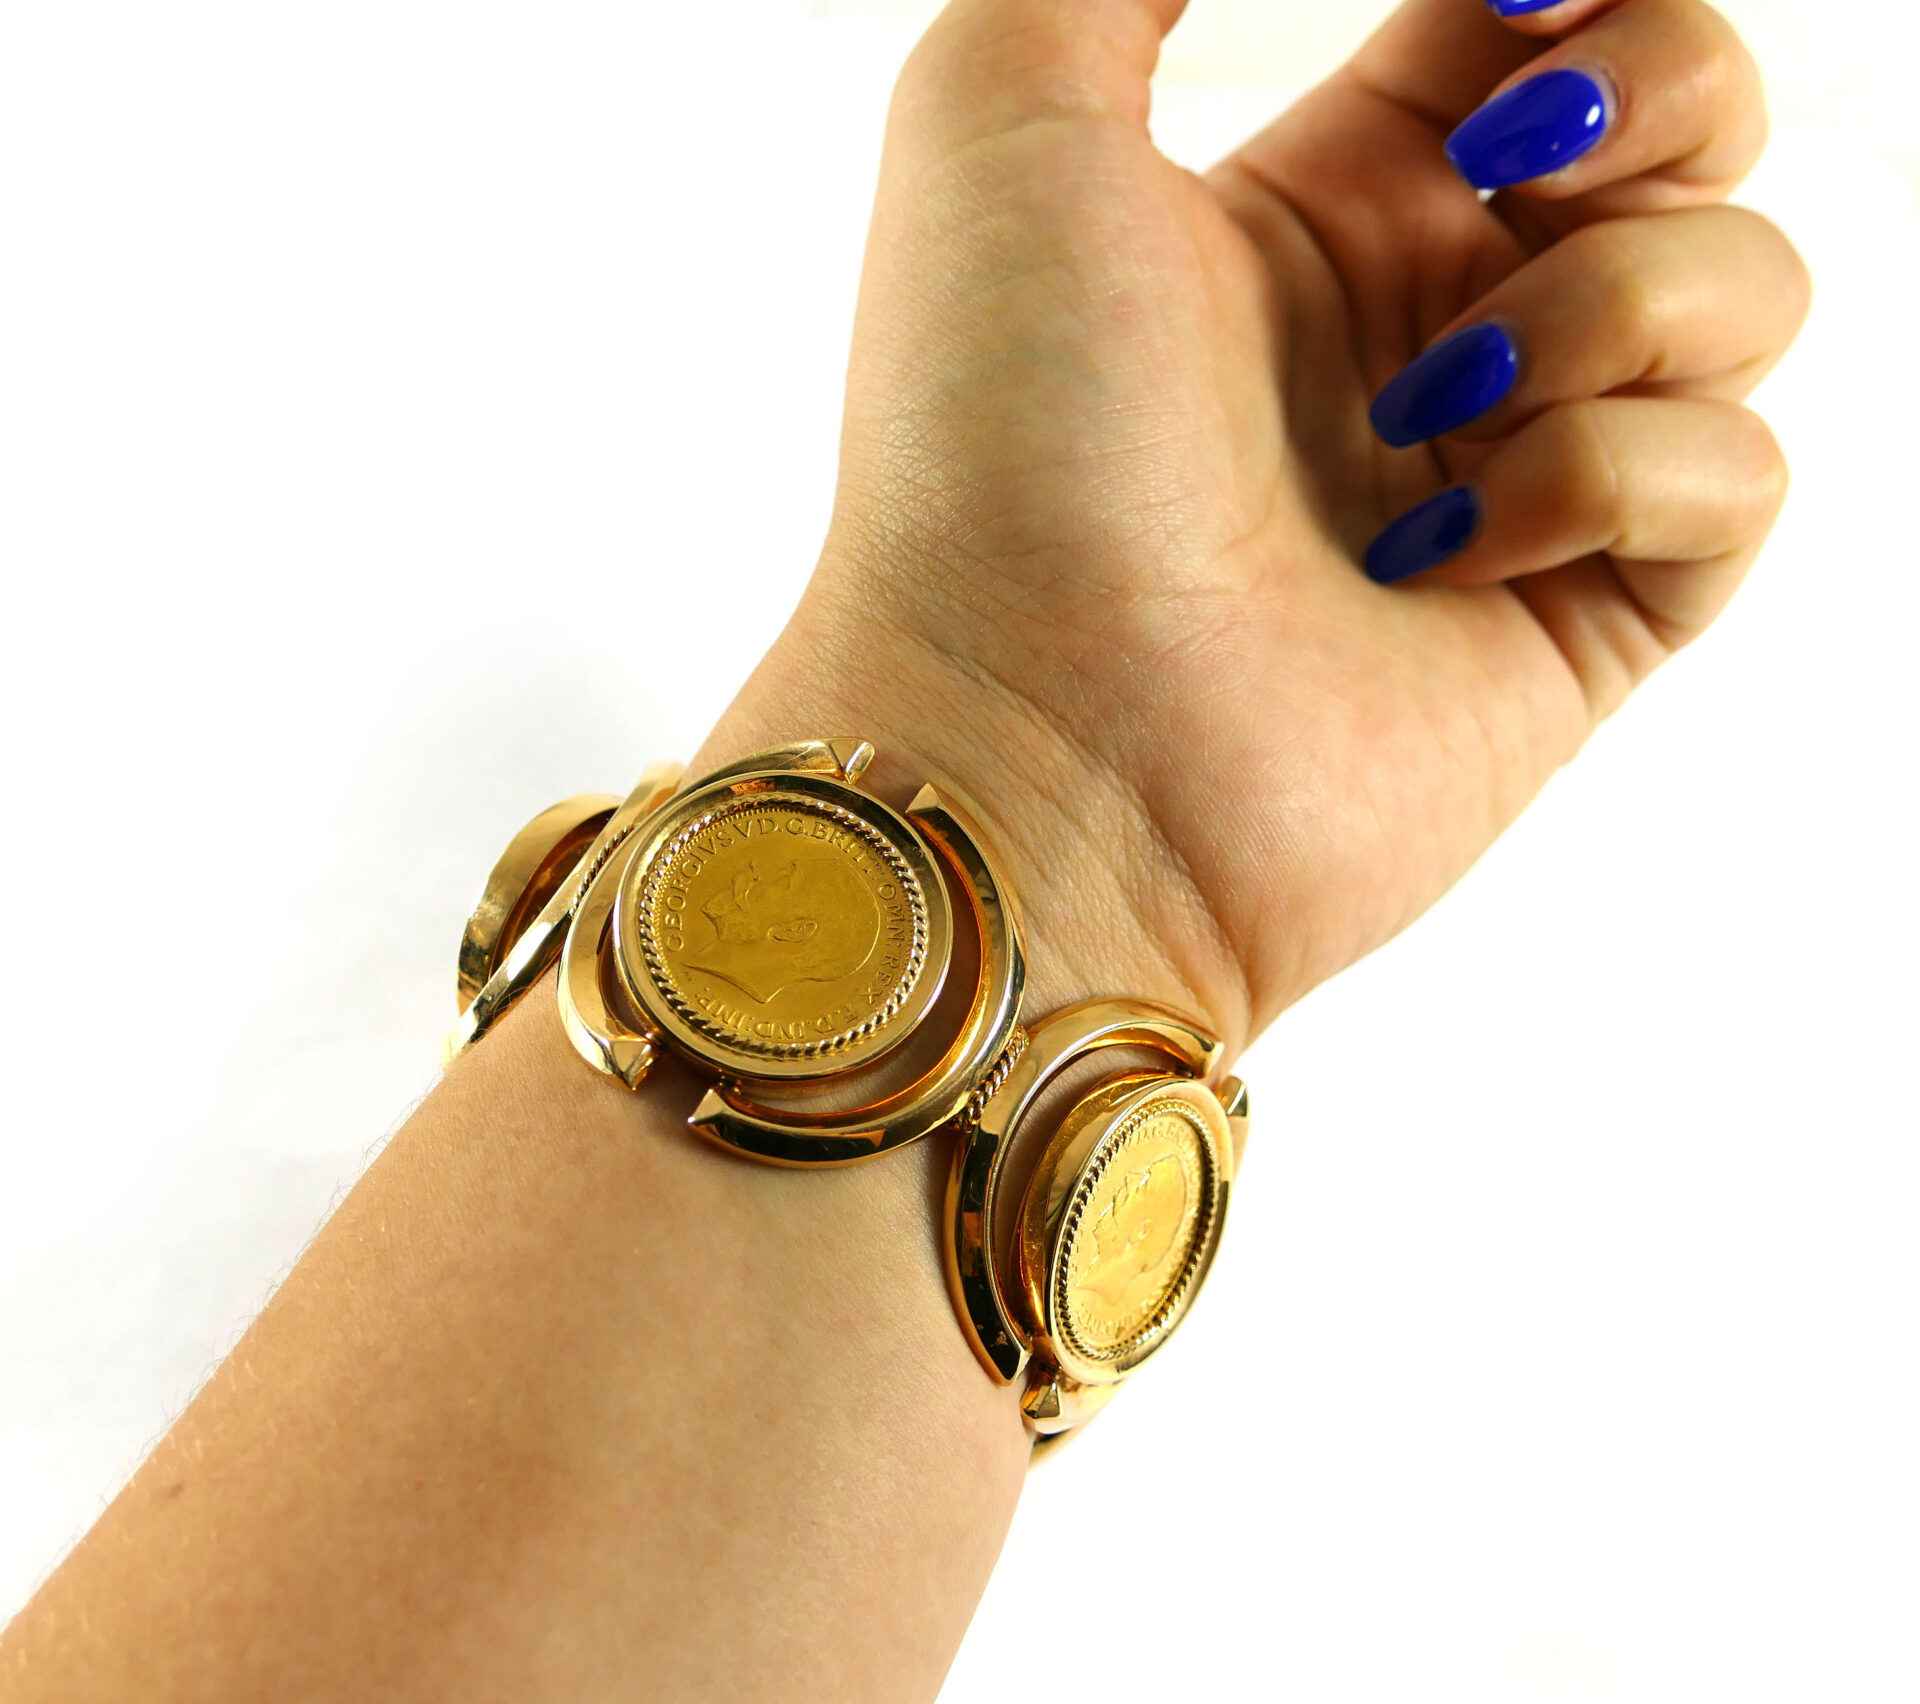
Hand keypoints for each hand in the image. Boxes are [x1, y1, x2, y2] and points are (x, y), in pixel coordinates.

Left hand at [708, 0, 1804, 1051]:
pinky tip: (1442, 555)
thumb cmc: (988, 442)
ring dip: (1614, 303)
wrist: (1027, 742)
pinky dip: (1609, 480)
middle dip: (1660, 84)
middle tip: (1513, 159)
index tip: (1517, 1)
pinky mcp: (1585, 618)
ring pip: (1740, 287)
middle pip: (1686, 121)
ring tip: (1433, 406)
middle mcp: (1439, 329)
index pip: (1532, 19)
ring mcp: (1518, 475)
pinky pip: (1736, 474)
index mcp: (1326, 207)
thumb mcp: (1004, 112)